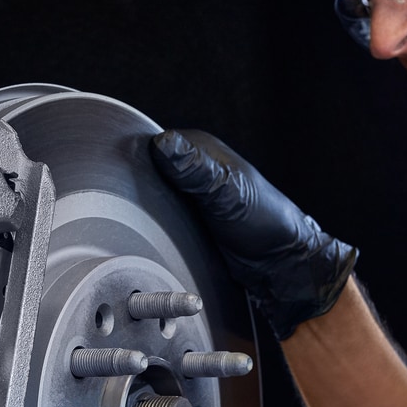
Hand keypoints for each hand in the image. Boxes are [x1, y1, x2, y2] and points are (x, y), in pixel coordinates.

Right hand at [151, 128, 356, 338]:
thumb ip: (196, 169)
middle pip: (148, 172)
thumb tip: (164, 143)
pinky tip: (155, 234)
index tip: (126, 181)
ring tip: (147, 224)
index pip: (153, 145)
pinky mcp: (188, 219)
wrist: (279, 263)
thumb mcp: (227, 193)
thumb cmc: (264, 223)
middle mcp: (193, 168)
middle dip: (139, 189)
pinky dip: (155, 226)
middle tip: (140, 209)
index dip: (136, 162)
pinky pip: (161, 219)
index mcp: (201, 149)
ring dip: (146, 211)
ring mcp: (190, 195)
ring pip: (151, 198)